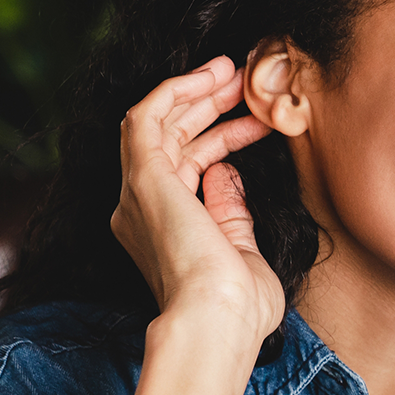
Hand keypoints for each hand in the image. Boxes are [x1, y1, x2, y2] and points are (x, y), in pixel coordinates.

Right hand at [110, 55, 281, 344]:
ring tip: (232, 71)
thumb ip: (230, 213)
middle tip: (244, 83)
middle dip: (207, 108)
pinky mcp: (143, 178)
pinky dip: (175, 90)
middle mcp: (139, 211)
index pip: (186, 169)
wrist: (217, 322)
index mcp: (161, 232)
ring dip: (193, 93)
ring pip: (156, 124)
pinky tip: (209, 77)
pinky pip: (146, 116)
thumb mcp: (240, 253)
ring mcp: (137, 194)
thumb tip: (225, 174)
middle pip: (169, 141)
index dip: (221, 139)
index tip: (257, 122)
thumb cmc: (237, 309)